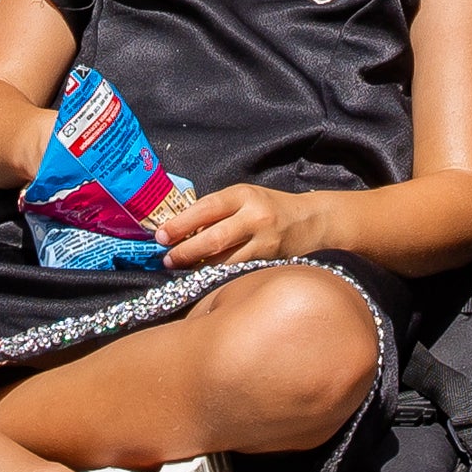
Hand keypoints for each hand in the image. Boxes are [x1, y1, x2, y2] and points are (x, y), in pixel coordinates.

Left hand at [154, 184, 330, 268]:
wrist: (311, 221)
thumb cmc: (269, 208)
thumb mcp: (244, 198)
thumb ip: (217, 211)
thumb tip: (179, 230)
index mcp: (243, 195)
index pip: (206, 208)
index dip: (180, 223)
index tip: (160, 236)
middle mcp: (255, 216)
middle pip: (213, 238)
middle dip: (186, 251)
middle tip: (167, 259)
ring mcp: (265, 241)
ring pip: (225, 260)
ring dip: (199, 268)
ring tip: (183, 270)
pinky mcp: (271, 262)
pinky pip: (238, 272)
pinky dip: (219, 275)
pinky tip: (207, 277)